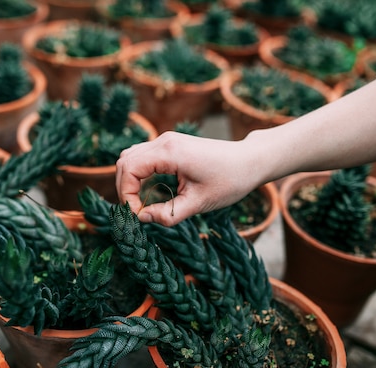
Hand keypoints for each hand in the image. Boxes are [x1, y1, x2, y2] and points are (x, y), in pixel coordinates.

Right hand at [116, 131, 252, 224]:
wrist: (251, 161)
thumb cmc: (230, 181)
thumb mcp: (198, 203)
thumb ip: (168, 214)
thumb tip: (143, 218)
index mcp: (169, 152)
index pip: (129, 169)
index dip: (127, 194)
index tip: (138, 215)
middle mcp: (165, 141)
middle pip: (125, 161)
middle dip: (125, 188)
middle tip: (136, 212)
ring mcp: (167, 141)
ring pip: (131, 156)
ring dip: (130, 179)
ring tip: (140, 202)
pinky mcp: (172, 145)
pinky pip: (143, 155)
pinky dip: (139, 172)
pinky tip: (149, 190)